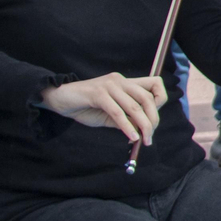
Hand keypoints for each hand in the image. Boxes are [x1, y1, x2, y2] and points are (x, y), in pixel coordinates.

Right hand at [41, 73, 164, 145]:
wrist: (60, 99)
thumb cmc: (86, 107)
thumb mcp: (110, 114)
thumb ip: (126, 119)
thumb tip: (143, 132)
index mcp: (126, 82)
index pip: (155, 84)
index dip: (160, 101)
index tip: (155, 119)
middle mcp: (120, 80)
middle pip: (147, 98)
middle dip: (153, 119)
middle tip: (150, 137)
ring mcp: (109, 86)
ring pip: (134, 106)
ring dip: (143, 126)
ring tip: (144, 140)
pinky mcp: (98, 94)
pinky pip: (117, 112)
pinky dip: (126, 126)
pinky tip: (131, 137)